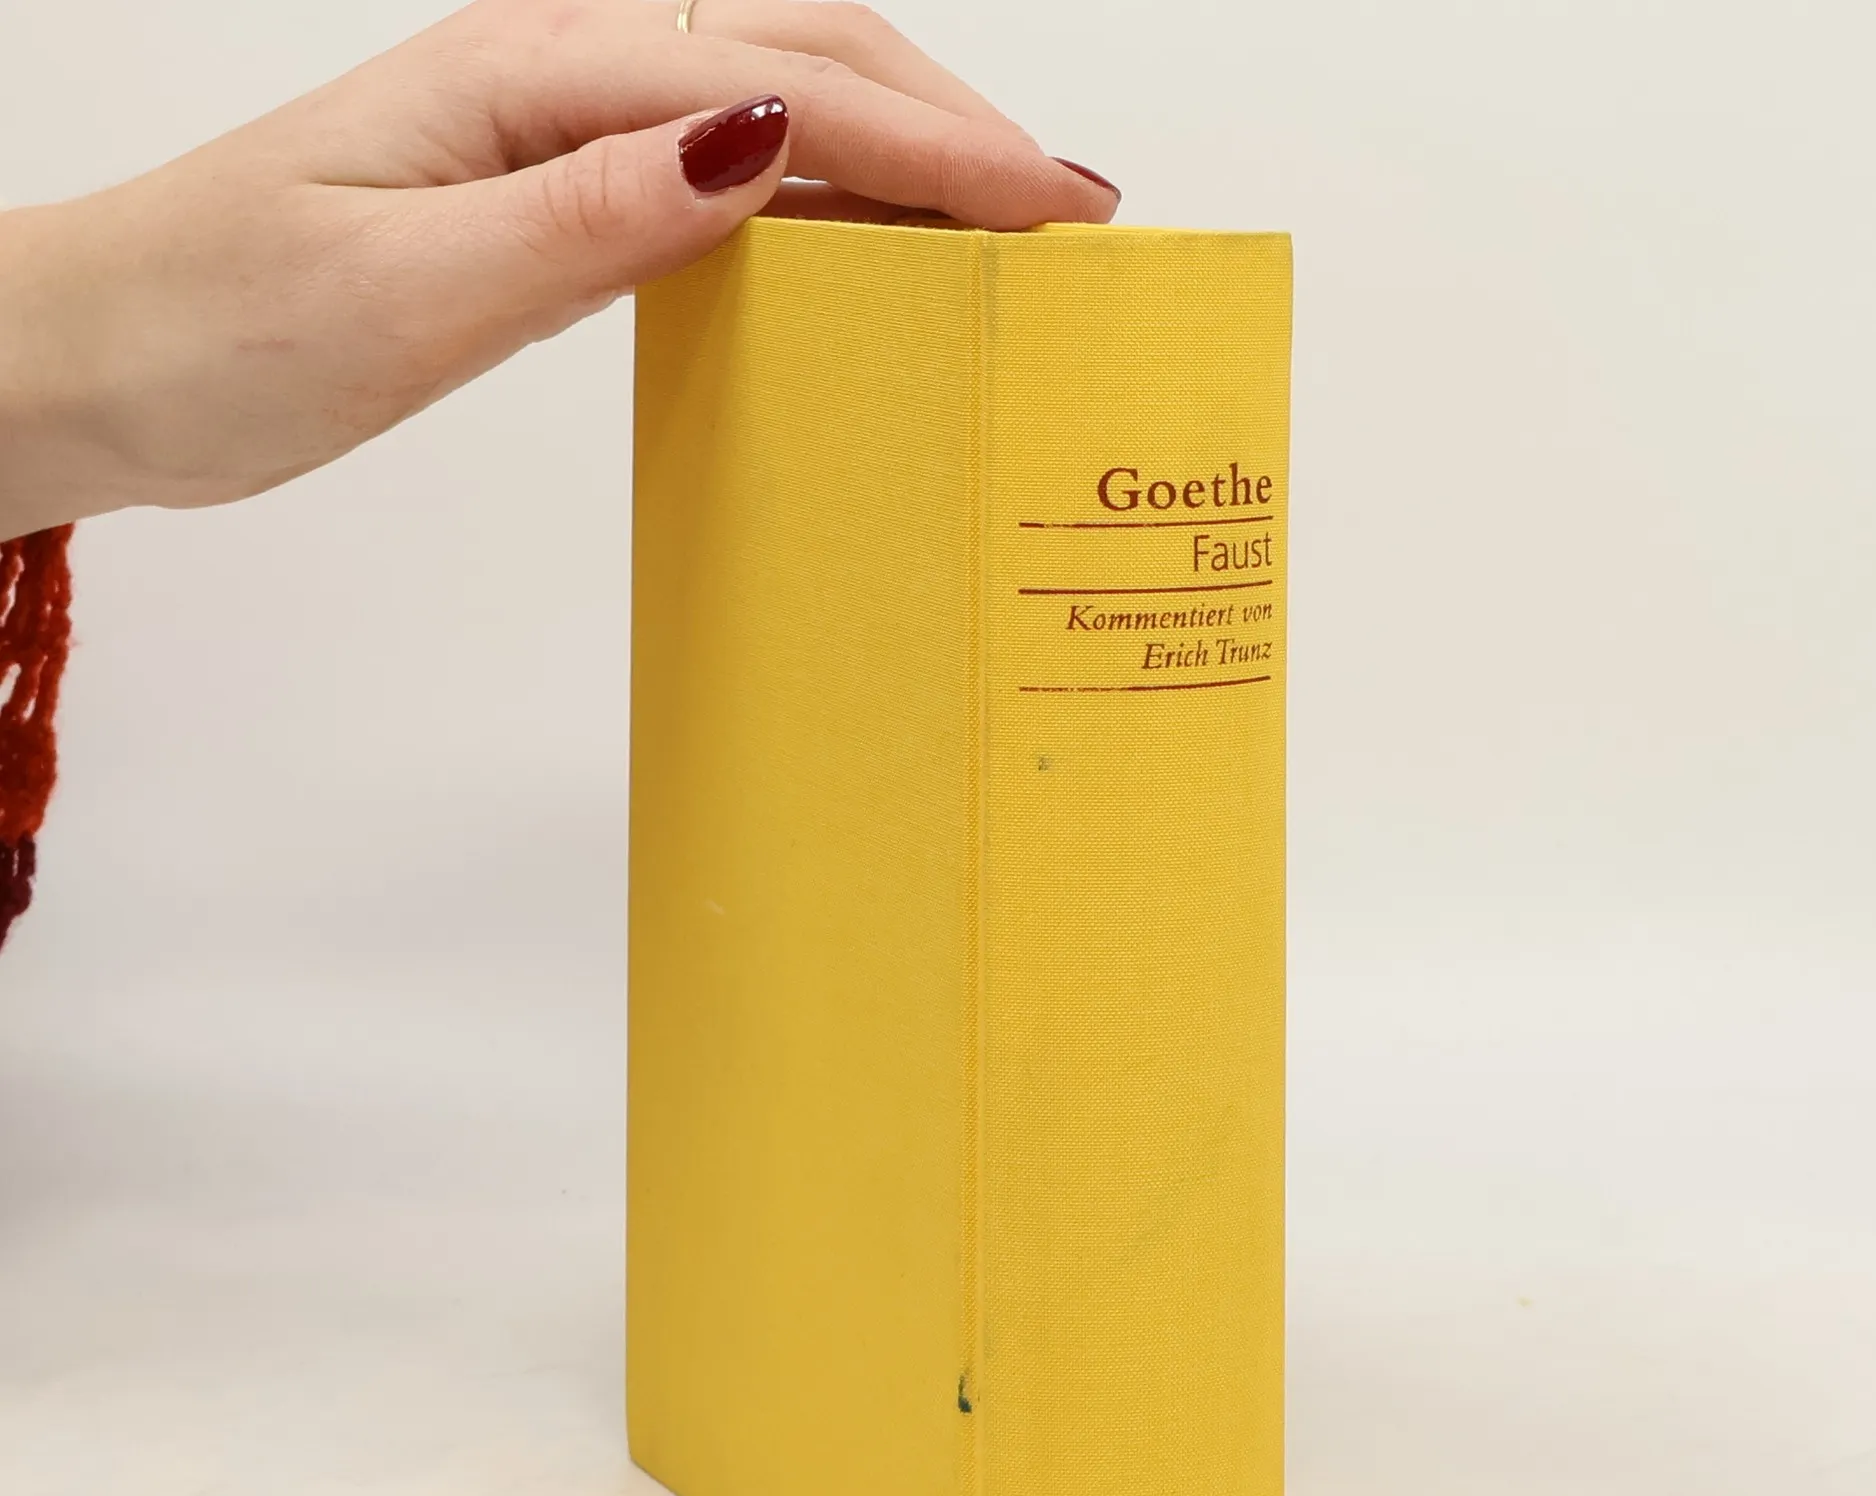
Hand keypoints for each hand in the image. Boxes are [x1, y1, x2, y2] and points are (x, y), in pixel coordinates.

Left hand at [0, 0, 1118, 539]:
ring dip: (901, 154)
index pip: (784, 78)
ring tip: (1008, 230)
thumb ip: (590, 211)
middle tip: (1075, 215)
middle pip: (802, 53)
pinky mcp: (550, 193)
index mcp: (528, 70)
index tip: (1060, 203)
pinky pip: (719, 173)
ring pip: (773, 103)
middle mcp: (555, 71)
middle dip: (953, 126)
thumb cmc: (221, 329)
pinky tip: (869, 250)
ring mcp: (557, 127)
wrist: (101, 363)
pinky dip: (820, 201)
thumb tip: (761, 136)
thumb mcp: (409, 285)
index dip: (938, 139)